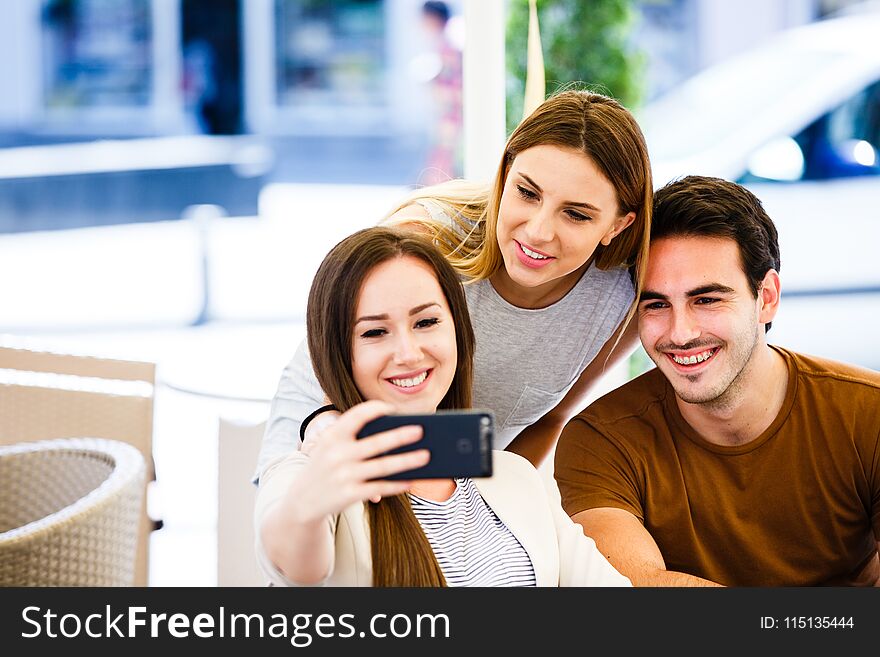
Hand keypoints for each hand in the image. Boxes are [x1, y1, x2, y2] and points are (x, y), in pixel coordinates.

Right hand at [286, 400, 429, 523]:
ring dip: (408, 461)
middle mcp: (338, 454)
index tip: (393, 408)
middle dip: (401, 436)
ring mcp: (344, 475)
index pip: (357, 415)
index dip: (376, 409)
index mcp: (333, 436)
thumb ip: (354, 438)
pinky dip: (398, 484)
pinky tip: (411, 480)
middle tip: (421, 430)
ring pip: (384, 466)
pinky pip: (380, 487)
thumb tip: (395, 437)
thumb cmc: (325, 467)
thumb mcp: (330, 447)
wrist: (301, 501)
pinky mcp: (350, 494)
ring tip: (426, 455)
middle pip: (377, 442)